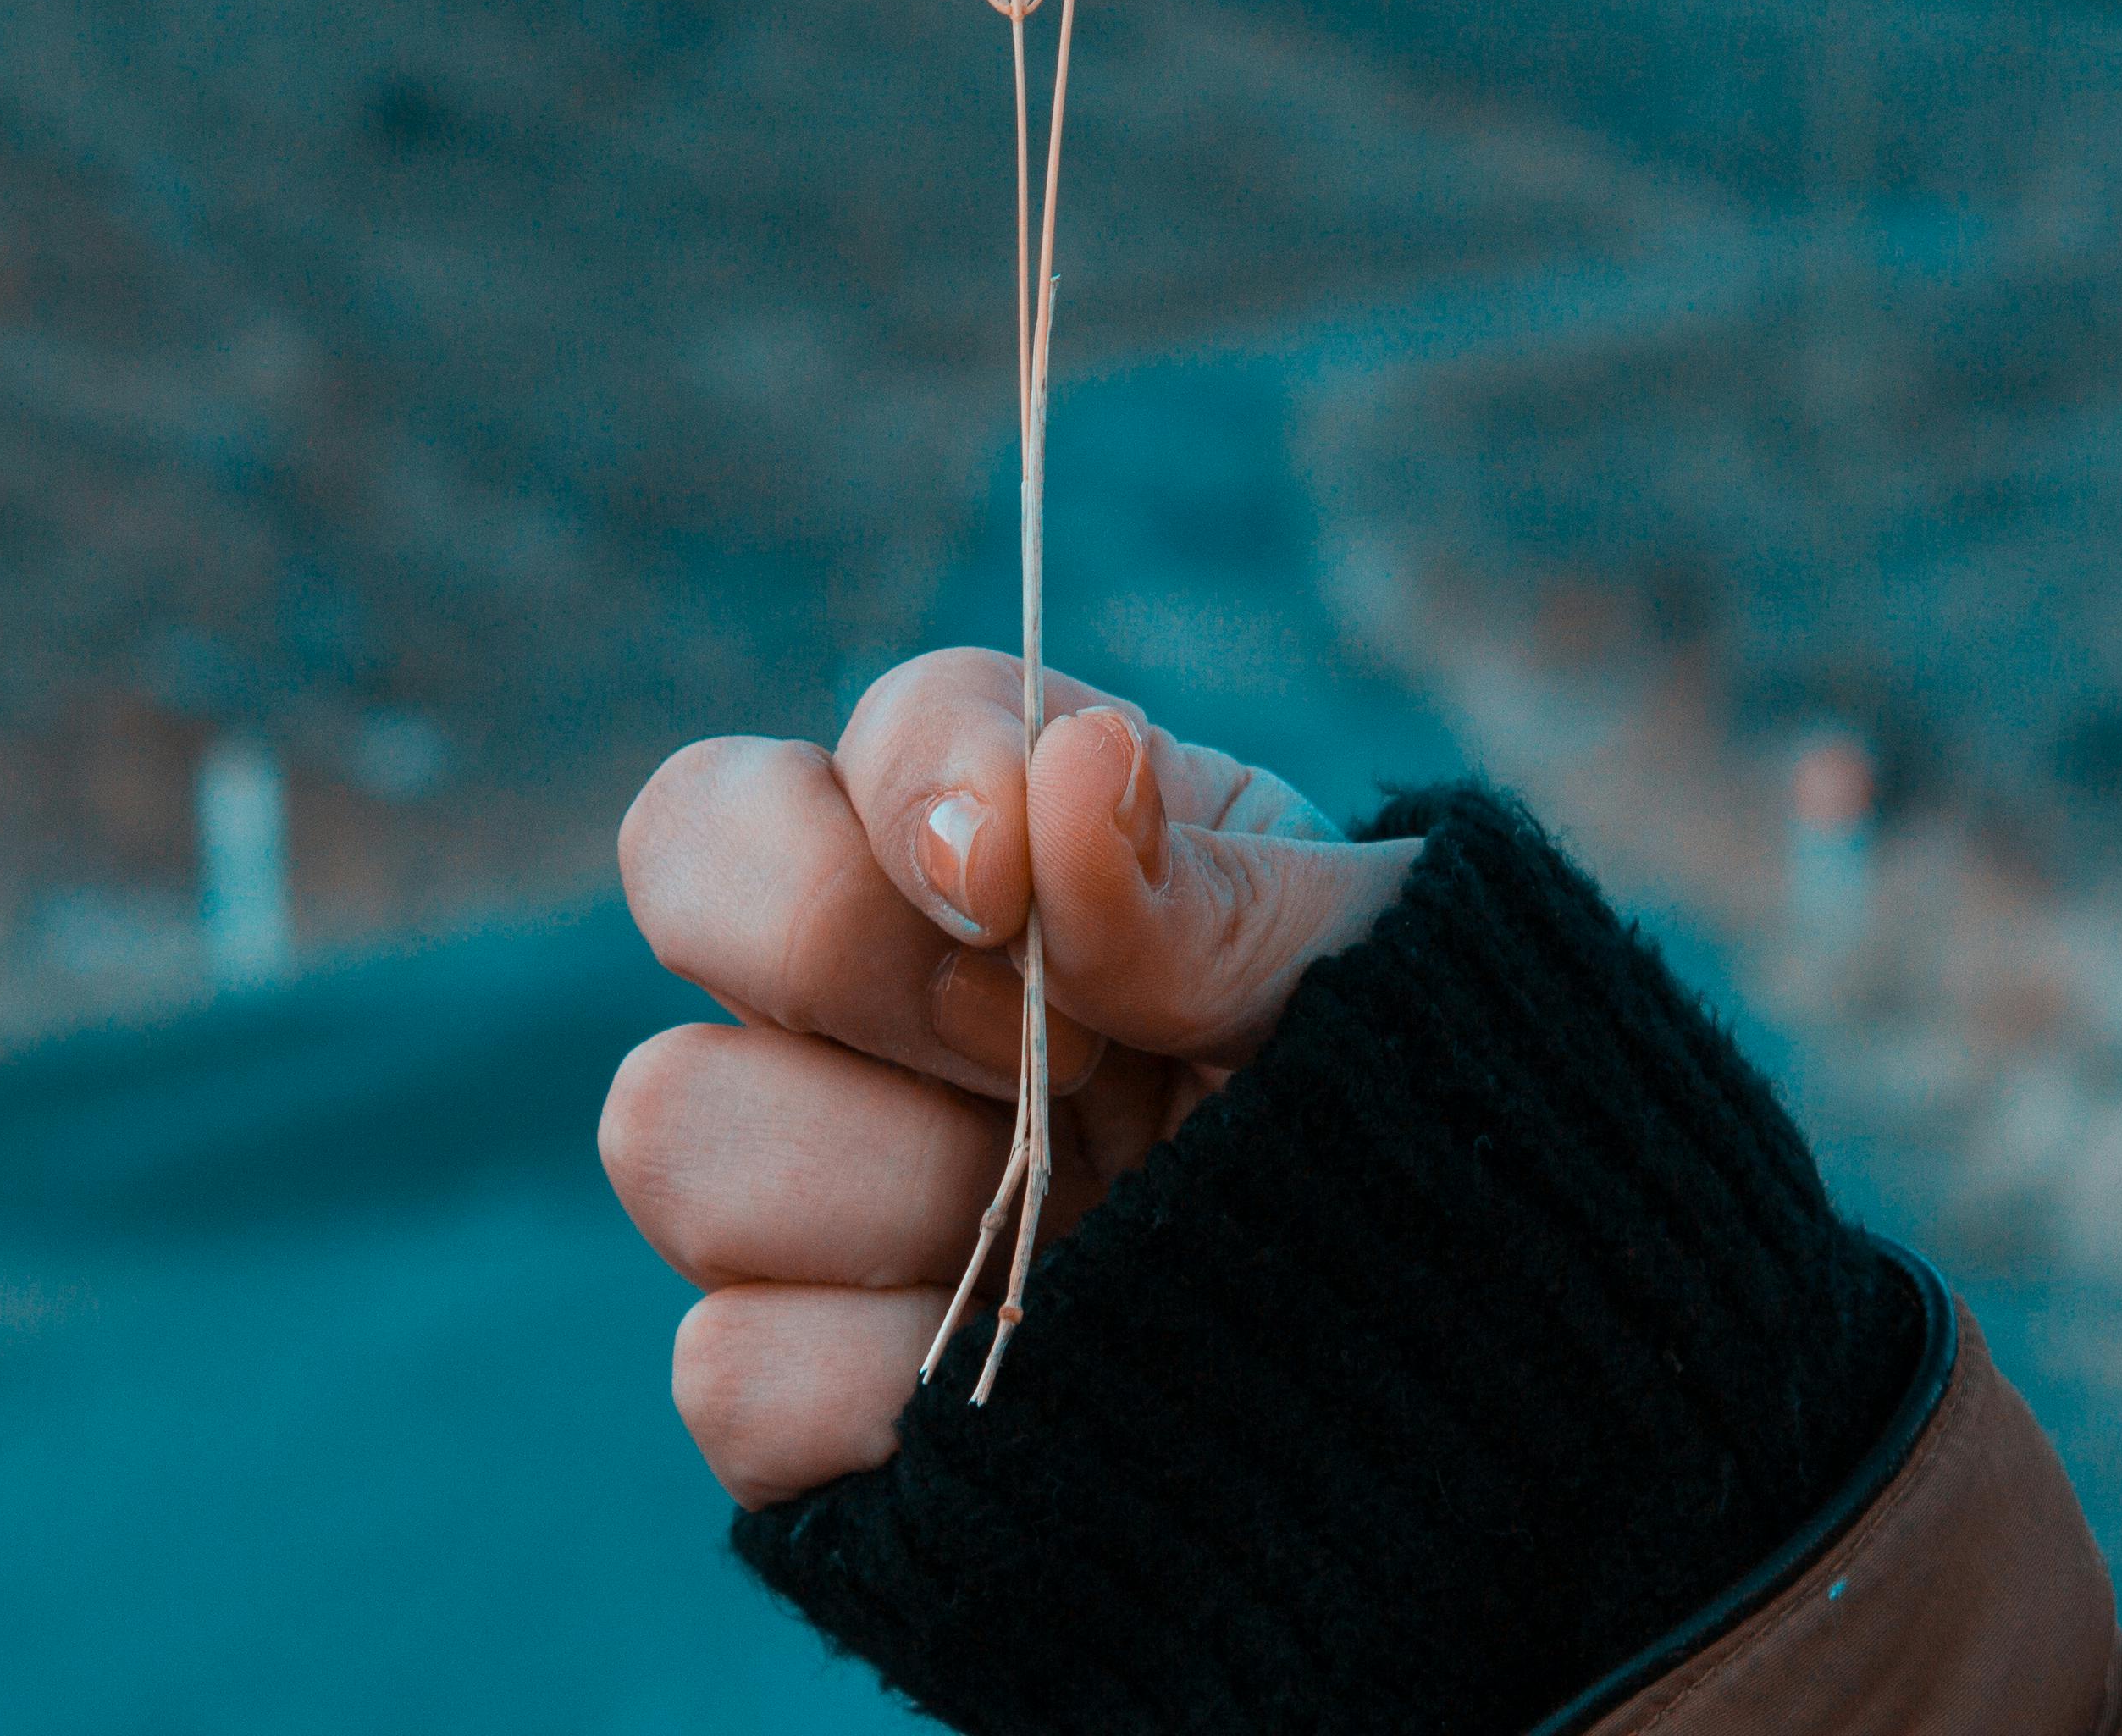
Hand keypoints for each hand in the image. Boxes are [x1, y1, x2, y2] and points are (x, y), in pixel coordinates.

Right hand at [602, 647, 1421, 1503]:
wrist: (1450, 1384)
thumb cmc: (1404, 1122)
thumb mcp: (1372, 981)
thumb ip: (1216, 892)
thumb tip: (1070, 769)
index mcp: (1017, 840)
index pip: (875, 731)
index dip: (922, 787)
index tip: (1016, 883)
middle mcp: (872, 990)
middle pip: (692, 863)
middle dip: (864, 961)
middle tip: (1063, 1061)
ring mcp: (815, 1184)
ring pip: (671, 1123)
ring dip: (898, 1187)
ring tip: (1070, 1231)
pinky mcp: (796, 1385)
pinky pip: (731, 1368)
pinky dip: (889, 1390)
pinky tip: (1037, 1379)